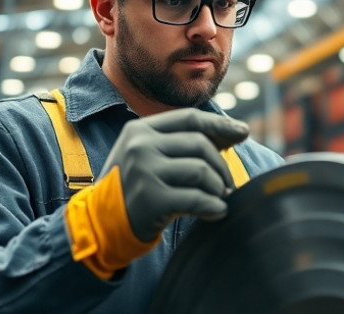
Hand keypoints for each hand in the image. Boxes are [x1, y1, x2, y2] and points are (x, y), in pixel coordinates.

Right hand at [101, 108, 249, 243]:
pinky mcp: (151, 199)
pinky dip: (213, 206)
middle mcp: (140, 146)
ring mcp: (144, 172)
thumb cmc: (134, 188)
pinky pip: (196, 198)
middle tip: (227, 183)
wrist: (100, 224)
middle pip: (200, 144)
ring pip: (201, 170)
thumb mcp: (148, 156)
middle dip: (221, 164)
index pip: (190, 118)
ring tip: (218, 197)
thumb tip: (236, 131)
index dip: (220, 124)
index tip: (243, 132)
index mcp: (140, 130)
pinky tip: (216, 211)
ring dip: (218, 187)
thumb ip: (182, 143)